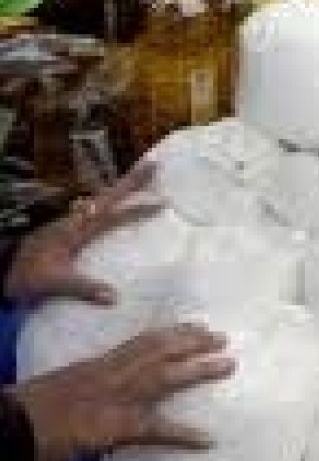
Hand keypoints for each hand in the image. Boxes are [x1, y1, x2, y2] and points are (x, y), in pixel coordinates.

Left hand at [4, 163, 159, 305]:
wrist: (0, 272)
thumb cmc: (25, 277)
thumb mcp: (53, 283)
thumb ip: (83, 288)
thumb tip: (115, 296)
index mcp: (75, 230)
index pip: (112, 213)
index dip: (136, 205)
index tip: (160, 197)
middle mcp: (74, 222)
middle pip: (107, 196)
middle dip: (131, 181)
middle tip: (153, 164)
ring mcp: (69, 224)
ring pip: (100, 200)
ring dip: (120, 189)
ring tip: (139, 180)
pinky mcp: (65, 232)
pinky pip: (93, 211)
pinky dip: (109, 204)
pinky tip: (113, 207)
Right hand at [10, 324, 234, 460]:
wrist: (13, 425)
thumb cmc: (31, 408)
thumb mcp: (66, 384)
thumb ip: (92, 381)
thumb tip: (108, 384)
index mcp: (99, 365)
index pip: (142, 341)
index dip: (172, 332)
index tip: (196, 323)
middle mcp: (111, 375)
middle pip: (160, 352)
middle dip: (193, 343)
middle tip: (223, 337)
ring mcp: (115, 399)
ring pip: (165, 378)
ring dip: (200, 371)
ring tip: (229, 365)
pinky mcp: (114, 427)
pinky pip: (155, 430)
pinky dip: (182, 435)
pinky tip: (206, 438)